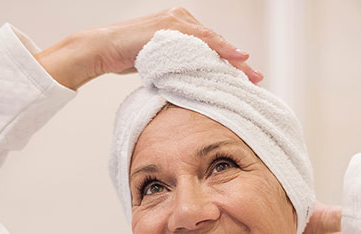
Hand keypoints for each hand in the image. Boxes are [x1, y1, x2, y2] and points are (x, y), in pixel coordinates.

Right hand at [35, 8, 262, 89]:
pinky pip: (203, 39)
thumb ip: (177, 67)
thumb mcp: (159, 63)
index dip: (229, 63)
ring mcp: (179, 21)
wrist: (104, 48)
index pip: (211, 47)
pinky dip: (221, 48)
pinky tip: (237, 56)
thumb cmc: (126, 56)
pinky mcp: (174, 27)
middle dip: (237, 63)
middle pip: (216, 44)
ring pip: (213, 42)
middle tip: (256, 78)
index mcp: (180, 27)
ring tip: (251, 74)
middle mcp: (182, 20)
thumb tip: (190, 85)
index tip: (246, 79)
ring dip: (233, 59)